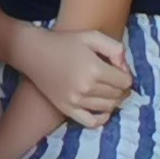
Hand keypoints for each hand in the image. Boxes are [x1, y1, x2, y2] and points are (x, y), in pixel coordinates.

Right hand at [18, 24, 133, 127]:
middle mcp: (86, 88)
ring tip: (106, 89)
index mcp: (94, 69)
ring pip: (109, 107)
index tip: (117, 69)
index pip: (125, 81)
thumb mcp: (92, 36)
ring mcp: (76, 101)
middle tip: (113, 78)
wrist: (34, 53)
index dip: (125, 74)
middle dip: (121, 87)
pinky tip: (102, 109)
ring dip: (113, 99)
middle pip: (118, 95)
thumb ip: (115, 49)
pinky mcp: (67, 109)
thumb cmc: (64, 42)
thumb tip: (125, 69)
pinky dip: (102, 118)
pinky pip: (92, 122)